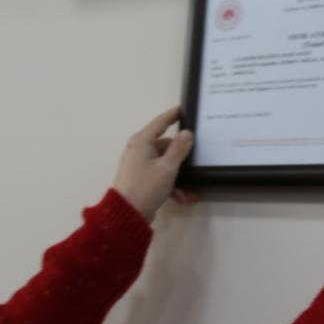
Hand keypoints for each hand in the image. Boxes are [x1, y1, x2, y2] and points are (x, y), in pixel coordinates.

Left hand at [112, 107, 199, 222]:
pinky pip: (161, 177)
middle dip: (182, 160)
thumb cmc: (146, 186)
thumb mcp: (167, 167)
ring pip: (166, 164)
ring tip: (189, 192)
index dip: (173, 115)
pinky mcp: (142, 179)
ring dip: (179, 177)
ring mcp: (140, 165)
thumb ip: (179, 149)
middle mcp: (139, 150)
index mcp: (142, 142)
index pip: (160, 122)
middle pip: (166, 146)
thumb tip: (186, 133)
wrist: (127, 215)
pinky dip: (172, 185)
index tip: (184, 108)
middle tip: (197, 164)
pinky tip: (182, 198)